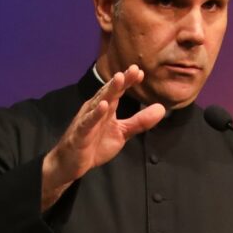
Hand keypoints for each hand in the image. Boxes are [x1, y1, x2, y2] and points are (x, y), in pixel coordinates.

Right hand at [41, 66, 165, 209]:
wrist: (71, 163)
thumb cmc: (94, 145)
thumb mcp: (122, 133)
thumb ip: (139, 122)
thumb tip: (162, 108)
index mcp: (107, 109)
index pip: (119, 91)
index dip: (129, 81)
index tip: (141, 72)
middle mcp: (96, 109)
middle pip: (110, 92)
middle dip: (122, 80)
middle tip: (134, 69)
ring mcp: (87, 119)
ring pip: (99, 102)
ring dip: (109, 91)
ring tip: (120, 78)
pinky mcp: (81, 133)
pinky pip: (88, 122)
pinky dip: (95, 114)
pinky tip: (103, 106)